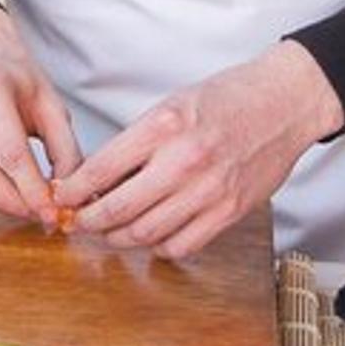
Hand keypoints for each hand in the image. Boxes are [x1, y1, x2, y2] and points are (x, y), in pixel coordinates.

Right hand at [0, 6, 82, 223]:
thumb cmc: (15, 75)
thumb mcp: (50, 103)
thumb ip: (65, 149)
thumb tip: (68, 195)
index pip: (12, 154)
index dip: (33, 192)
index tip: (51, 212)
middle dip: (12, 203)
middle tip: (36, 214)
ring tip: (23, 202)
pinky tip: (1, 184)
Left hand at [53, 41, 341, 260]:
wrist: (284, 103)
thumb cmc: (228, 99)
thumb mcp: (172, 105)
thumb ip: (138, 141)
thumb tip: (99, 177)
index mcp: (164, 126)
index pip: (102, 168)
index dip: (74, 190)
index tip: (60, 198)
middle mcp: (184, 160)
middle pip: (118, 209)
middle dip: (88, 222)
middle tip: (76, 223)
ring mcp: (209, 190)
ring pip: (146, 233)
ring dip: (118, 238)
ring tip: (108, 232)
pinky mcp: (229, 211)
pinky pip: (182, 244)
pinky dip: (159, 247)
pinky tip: (151, 236)